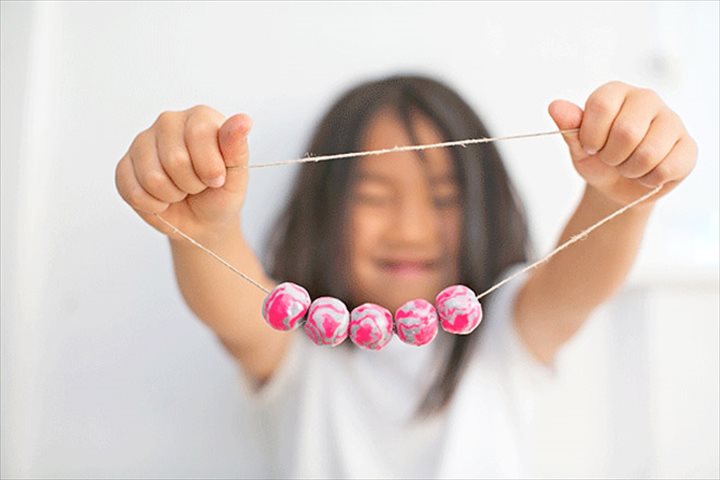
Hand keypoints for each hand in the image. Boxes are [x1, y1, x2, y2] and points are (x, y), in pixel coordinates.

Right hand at [115, 105, 252, 238]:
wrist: (203, 220)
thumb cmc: (221, 193)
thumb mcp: (237, 174)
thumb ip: (237, 147)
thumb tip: (243, 121)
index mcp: (200, 117)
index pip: (199, 134)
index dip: (210, 167)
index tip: (217, 179)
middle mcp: (169, 122)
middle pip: (175, 159)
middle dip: (192, 184)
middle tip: (198, 186)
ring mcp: (143, 142)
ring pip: (152, 177)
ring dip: (172, 196)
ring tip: (181, 191)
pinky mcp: (125, 165)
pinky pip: (133, 191)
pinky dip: (153, 205)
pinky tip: (163, 199)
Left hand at [548, 81, 696, 206]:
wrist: (616, 186)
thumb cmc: (596, 159)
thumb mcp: (578, 145)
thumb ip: (569, 126)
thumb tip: (556, 107)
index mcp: (616, 92)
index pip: (601, 106)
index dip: (592, 136)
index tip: (591, 147)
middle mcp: (646, 98)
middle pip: (627, 131)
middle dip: (611, 157)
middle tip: (611, 159)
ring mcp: (671, 120)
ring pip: (648, 153)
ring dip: (630, 170)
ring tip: (627, 166)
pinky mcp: (687, 146)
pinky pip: (666, 169)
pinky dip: (648, 180)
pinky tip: (646, 174)